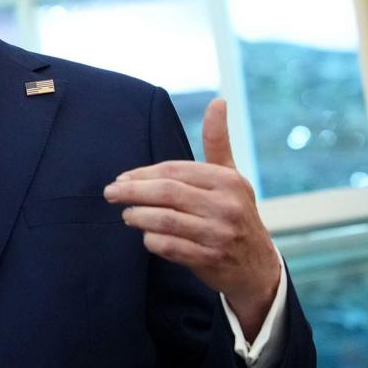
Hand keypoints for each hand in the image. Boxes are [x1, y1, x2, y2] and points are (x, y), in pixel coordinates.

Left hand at [103, 98, 280, 339]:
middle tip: (110, 193)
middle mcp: (226, 206)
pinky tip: (145, 237)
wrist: (257, 265)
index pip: (174, 171)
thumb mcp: (231, 175)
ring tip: (126, 215)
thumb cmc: (235, 212)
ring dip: (138, 216)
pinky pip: (170, 247)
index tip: (121, 177)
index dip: (143, 173)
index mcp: (227, 181)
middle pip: (166, 193)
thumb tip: (217, 101)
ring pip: (165, 221)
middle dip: (132, 192)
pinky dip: (152, 241)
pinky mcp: (211, 260)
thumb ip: (218, 141)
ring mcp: (219, 234)